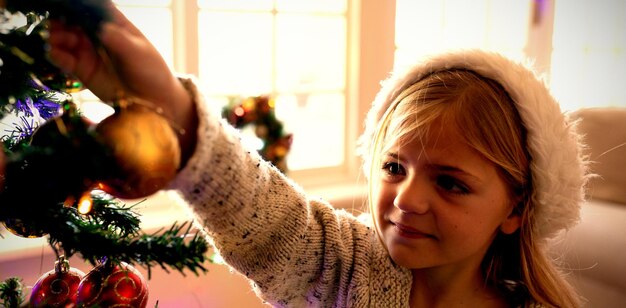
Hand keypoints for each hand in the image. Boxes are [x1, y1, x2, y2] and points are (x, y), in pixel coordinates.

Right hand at [47, 3, 197, 163]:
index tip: (66, 4)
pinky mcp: (82, 70)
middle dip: (61, 20)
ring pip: (64, 38)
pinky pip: (63, 59)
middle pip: (72, 20)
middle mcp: (98, 35)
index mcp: (114, 24)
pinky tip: (56, 54)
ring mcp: (88, 52)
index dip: (78, 5)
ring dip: (56, 36)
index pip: (93, 8)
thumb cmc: (152, 72)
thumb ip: (120, 41)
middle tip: (57, 25)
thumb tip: (102, 29)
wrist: (153, 102)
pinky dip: (56, 55)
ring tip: (56, 40)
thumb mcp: (139, 54)